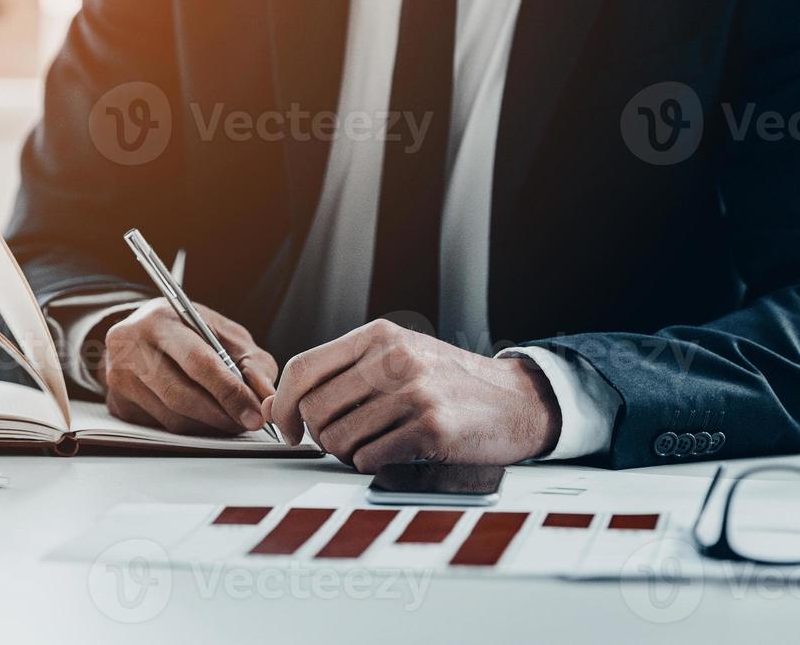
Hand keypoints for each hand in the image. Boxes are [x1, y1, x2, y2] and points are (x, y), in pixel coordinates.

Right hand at [100, 298, 278, 435]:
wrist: (138, 333)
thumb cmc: (187, 331)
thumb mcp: (222, 332)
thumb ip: (251, 360)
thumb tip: (265, 396)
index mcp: (161, 320)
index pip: (198, 362)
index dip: (230, 392)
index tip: (255, 413)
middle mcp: (131, 346)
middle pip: (182, 395)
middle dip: (222, 414)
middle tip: (247, 423)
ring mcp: (119, 377)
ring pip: (172, 417)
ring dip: (208, 426)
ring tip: (231, 421)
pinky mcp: (117, 403)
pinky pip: (160, 427)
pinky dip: (189, 429)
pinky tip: (205, 420)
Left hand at [262, 319, 561, 472]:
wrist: (516, 401)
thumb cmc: (451, 383)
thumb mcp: (401, 356)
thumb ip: (350, 370)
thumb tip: (286, 401)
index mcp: (379, 336)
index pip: (304, 367)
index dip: (284, 405)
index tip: (286, 428)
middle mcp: (394, 358)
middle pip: (315, 409)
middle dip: (320, 436)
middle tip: (341, 442)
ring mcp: (414, 392)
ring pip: (338, 439)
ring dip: (347, 453)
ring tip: (374, 446)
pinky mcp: (431, 428)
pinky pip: (369, 458)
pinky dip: (373, 464)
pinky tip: (394, 453)